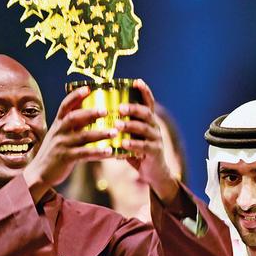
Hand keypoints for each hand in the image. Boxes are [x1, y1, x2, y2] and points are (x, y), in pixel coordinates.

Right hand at [23, 86, 116, 200]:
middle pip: (74, 117)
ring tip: (115, 132)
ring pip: (83, 136)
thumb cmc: (54, 154)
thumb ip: (71, 127)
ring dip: (100, 133)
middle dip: (90, 113)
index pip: (65, 106)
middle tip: (106, 110)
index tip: (88, 88)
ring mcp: (62, 145)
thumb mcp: (59, 136)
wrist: (39, 173)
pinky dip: (98, 152)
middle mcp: (59, 132)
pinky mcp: (66, 158)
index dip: (76, 96)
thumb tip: (90, 116)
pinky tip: (110, 151)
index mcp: (58, 124)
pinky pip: (84, 153)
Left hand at [117, 79, 178, 202]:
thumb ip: (122, 127)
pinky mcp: (155, 152)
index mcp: (148, 121)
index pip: (148, 102)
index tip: (137, 81)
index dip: (144, 91)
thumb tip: (99, 115)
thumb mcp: (131, 137)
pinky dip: (132, 145)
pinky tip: (122, 144)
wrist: (154, 173)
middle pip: (146, 113)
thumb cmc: (138, 152)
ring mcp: (156, 139)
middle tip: (120, 108)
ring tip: (117, 124)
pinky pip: (143, 146)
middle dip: (133, 108)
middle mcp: (154, 127)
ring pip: (144, 128)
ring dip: (130, 125)